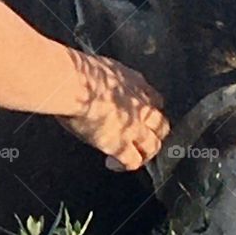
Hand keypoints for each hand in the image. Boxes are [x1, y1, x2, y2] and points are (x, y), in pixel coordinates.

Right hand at [58, 55, 169, 171]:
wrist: (74, 84)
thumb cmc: (77, 73)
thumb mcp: (99, 68)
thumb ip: (105, 79)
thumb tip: (93, 86)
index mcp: (135, 82)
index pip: (155, 100)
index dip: (149, 110)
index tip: (139, 116)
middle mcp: (140, 106)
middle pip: (161, 125)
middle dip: (154, 134)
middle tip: (141, 140)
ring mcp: (134, 127)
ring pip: (153, 146)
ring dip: (144, 153)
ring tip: (131, 156)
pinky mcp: (121, 144)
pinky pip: (133, 162)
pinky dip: (124, 166)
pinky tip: (112, 164)